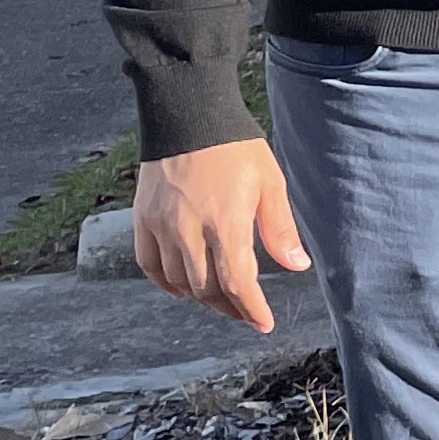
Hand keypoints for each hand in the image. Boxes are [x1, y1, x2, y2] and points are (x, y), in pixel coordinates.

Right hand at [133, 137, 310, 332]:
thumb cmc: (236, 149)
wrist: (189, 116)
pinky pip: (149, 264)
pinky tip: (182, 288)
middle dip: (230, 307)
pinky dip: (165, 282)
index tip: (263, 323)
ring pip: (178, 280)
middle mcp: (188, 229)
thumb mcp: (270, 183)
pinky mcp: (142, 219)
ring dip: (200, 297)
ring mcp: (161, 225)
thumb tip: (297, 266)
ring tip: (221, 300)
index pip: (237, 282)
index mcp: (225, 222)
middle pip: (206, 288)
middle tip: (246, 313)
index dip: (251, 308)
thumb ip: (280, 229)